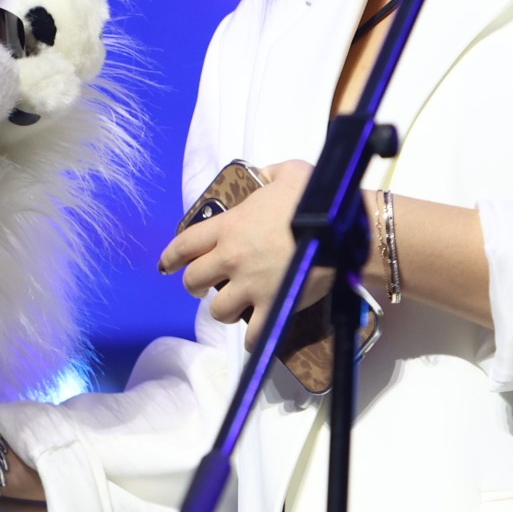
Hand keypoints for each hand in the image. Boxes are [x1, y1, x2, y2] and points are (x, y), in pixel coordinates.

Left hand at [157, 159, 333, 350]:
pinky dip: (252, 338)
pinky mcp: (274, 307)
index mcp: (229, 227)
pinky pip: (253, 334)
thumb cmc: (317, 199)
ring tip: (234, 306)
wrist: (346, 230)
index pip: (185, 245)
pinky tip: (254, 336)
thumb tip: (263, 175)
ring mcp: (251, 287)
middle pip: (194, 281)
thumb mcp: (290, 172)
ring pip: (218, 310)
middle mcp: (232, 259)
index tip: (166, 266)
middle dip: (196, 285)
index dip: (171, 257)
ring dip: (223, 309)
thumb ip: (269, 174)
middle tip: (204, 286)